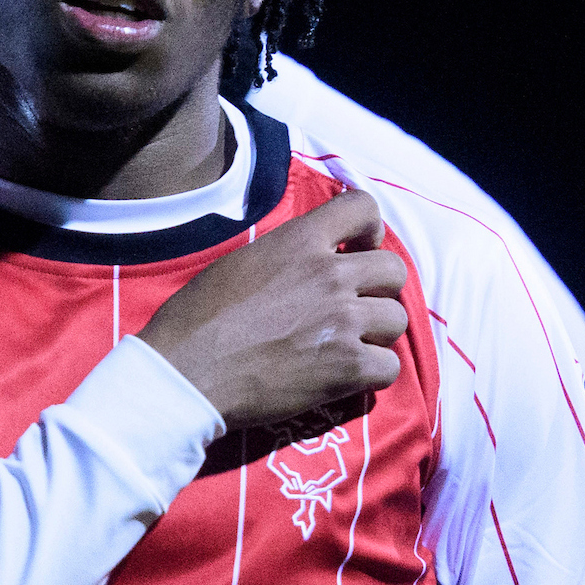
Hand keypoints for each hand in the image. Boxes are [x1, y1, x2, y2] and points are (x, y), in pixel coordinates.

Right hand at [138, 189, 407, 429]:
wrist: (187, 372)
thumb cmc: (197, 318)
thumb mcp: (240, 262)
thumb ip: (286, 255)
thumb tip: (305, 261)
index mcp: (300, 241)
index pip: (363, 207)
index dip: (370, 230)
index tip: (357, 250)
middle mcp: (330, 276)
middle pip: (394, 271)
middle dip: (378, 289)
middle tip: (353, 307)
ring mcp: (344, 321)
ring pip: (397, 320)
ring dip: (375, 334)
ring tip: (345, 346)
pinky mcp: (348, 368)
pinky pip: (390, 367)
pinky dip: (372, 374)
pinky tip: (345, 377)